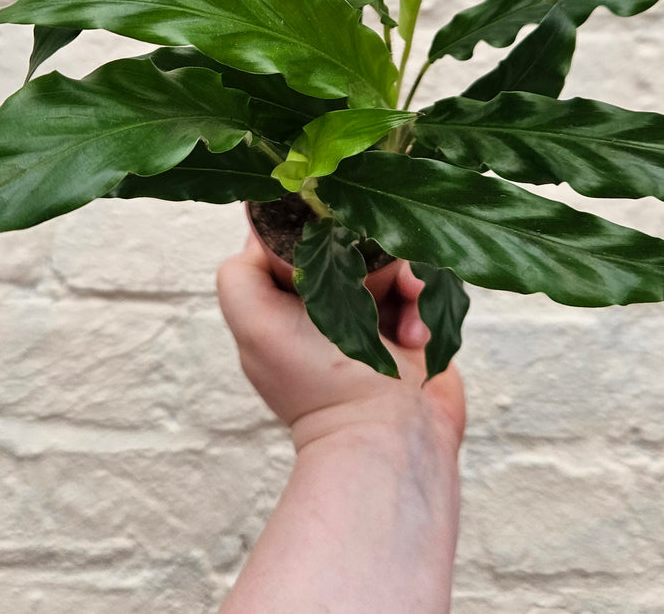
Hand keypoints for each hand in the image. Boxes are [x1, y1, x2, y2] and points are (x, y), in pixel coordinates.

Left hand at [217, 233, 465, 454]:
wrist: (389, 436)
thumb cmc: (320, 382)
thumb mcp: (255, 324)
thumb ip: (241, 273)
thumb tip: (267, 233)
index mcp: (285, 303)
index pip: (295, 239)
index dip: (313, 228)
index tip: (332, 230)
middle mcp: (326, 305)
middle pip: (349, 240)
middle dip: (366, 250)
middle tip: (370, 275)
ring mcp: (372, 314)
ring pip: (391, 258)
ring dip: (401, 278)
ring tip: (404, 307)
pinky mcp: (412, 324)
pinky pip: (422, 286)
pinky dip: (421, 302)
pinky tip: (414, 335)